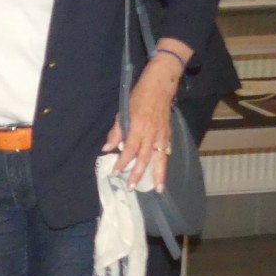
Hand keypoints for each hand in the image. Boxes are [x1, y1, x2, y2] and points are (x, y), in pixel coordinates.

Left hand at [104, 38, 187, 189]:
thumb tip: (107, 149)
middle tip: (131, 187)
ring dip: (158, 175)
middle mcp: (151, 134)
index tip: (116, 173)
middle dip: (138, 174)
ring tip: (158, 189)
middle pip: (144, 158)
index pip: (129, 150)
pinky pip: (166, 153)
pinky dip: (164, 165)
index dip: (122, 163)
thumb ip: (116, 132)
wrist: (160, 87)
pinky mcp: (169, 135)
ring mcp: (162, 135)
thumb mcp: (123, 112)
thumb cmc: (138, 97)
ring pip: (160, 159)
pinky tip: (162, 175)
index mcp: (138, 127)